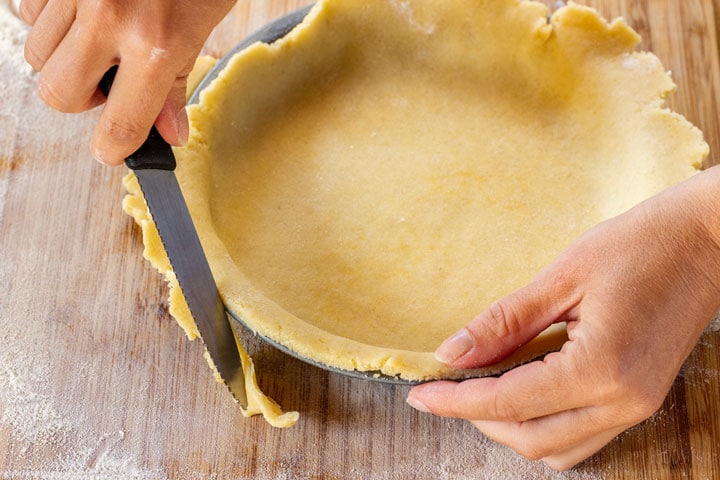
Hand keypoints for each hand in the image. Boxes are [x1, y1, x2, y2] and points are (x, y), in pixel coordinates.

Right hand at [19, 0, 235, 164]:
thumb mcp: (203, 27)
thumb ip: (176, 83)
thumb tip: (167, 134)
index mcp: (155, 44)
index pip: (120, 124)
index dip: (113, 147)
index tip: (112, 148)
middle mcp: (107, 17)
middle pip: (57, 94)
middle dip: (81, 100)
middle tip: (111, 83)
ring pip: (36, 54)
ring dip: (65, 58)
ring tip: (100, 39)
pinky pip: (29, 11)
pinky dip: (51, 20)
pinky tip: (83, 10)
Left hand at [407, 166, 719, 469]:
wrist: (707, 241)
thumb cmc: (639, 245)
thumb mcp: (561, 276)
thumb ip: (503, 322)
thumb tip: (452, 353)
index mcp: (602, 368)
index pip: (508, 403)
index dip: (456, 402)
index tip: (420, 395)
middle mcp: (623, 402)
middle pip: (529, 439)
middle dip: (477, 419)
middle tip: (445, 388)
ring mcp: (637, 407)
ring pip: (556, 449)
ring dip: (509, 427)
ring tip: (479, 389)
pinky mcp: (641, 400)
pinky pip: (581, 436)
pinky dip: (542, 424)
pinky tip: (522, 390)